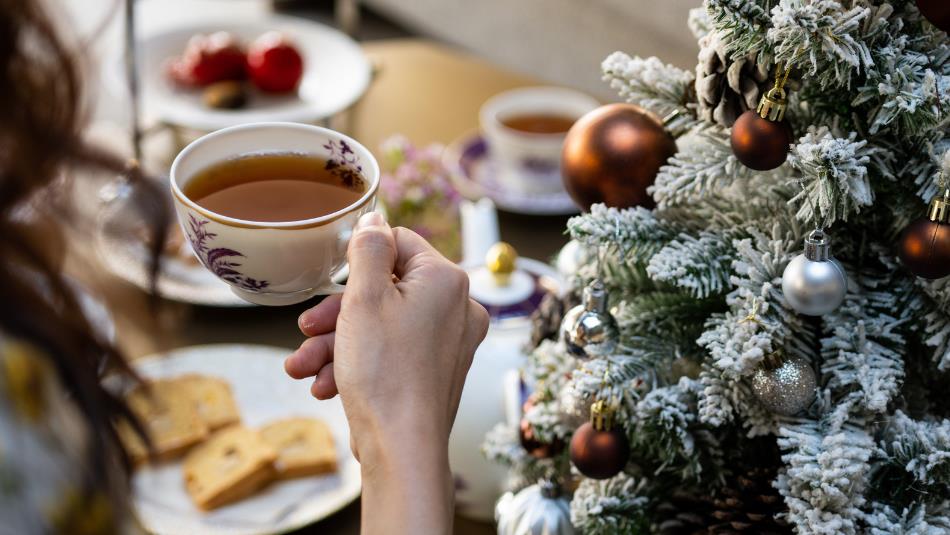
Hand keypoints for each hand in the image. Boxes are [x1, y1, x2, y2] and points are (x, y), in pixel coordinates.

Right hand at [285, 211, 488, 533]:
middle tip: (306, 328)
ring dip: (337, 343)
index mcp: (447, 280)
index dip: (359, 260)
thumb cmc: (384, 373)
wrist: (401, 448)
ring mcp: (449, 342)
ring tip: (302, 366)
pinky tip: (324, 384)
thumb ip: (369, 249)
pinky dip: (356, 364)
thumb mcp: (364, 298)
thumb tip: (375, 218)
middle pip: (386, 289)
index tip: (330, 278)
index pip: (400, 243)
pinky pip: (391, 353)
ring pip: (382, 326)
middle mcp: (458, 308)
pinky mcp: (435, 371)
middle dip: (337, 313)